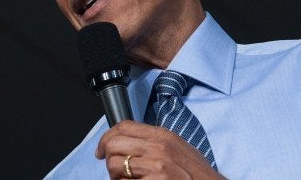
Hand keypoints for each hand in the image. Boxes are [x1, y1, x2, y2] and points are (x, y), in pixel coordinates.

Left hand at [96, 121, 223, 178]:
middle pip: (114, 144)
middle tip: (115, 170)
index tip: (101, 149)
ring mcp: (155, 167)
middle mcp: (158, 148)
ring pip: (114, 165)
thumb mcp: (178, 148)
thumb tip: (130, 142)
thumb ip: (155, 142)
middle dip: (109, 158)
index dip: (106, 137)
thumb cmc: (198, 175)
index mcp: (163, 136)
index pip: (123, 126)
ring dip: (116, 176)